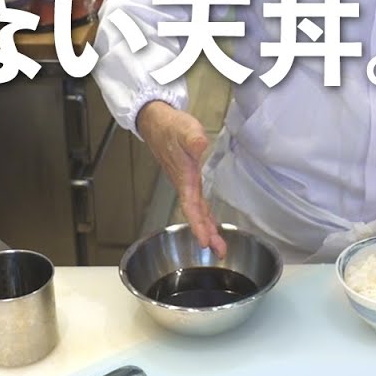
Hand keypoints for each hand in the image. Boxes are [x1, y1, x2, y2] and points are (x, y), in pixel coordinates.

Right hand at [137, 101, 227, 258]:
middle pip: (196, 214)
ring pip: (197, 210)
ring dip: (207, 227)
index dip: (198, 224)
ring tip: (218, 246)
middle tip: (220, 252)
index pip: (191, 206)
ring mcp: (186, 182)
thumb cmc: (170, 127)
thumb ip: (192, 138)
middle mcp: (184, 184)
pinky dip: (204, 214)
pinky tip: (210, 221)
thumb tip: (200, 145)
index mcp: (184, 177)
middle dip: (207, 234)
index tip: (205, 241)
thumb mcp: (184, 129)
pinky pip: (198, 202)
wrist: (156, 122)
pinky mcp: (189, 177)